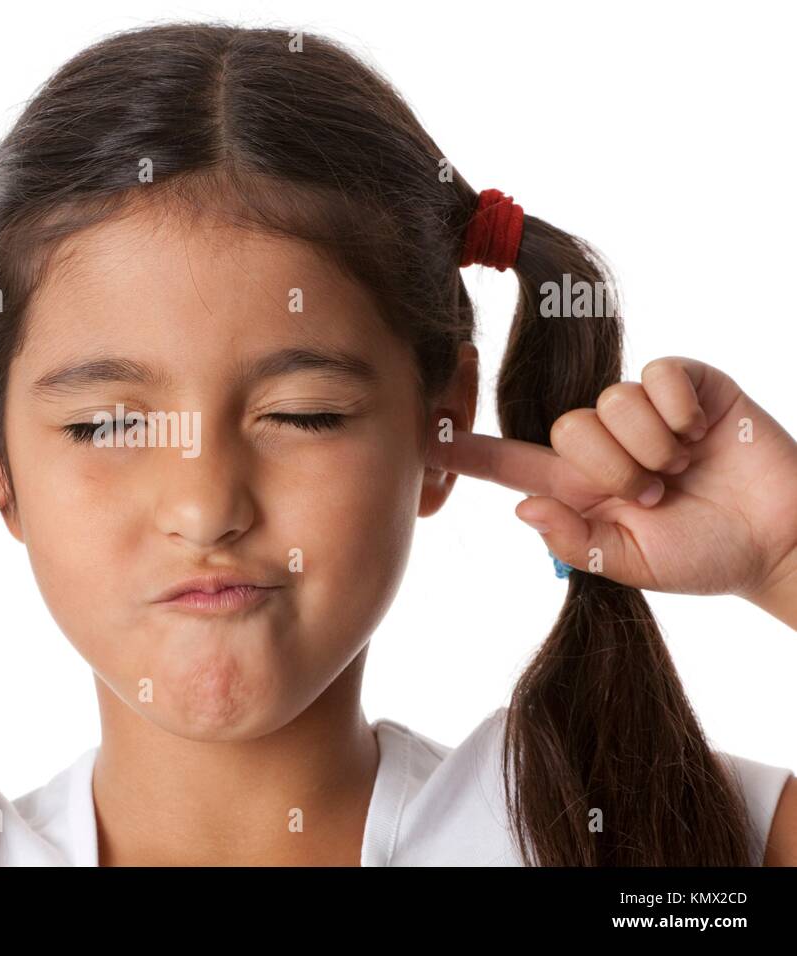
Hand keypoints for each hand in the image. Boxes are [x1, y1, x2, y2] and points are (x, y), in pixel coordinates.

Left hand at [426, 356, 796, 618]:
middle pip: (566, 428)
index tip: (424, 434)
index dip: (468, 449)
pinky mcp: (687, 384)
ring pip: (610, 402)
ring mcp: (645, 410)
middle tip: (654, 492)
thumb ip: (576, 542)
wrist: (778, 540)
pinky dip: (679, 409)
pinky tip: (700, 433)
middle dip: (613, 469)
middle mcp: (604, 442)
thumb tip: (522, 507)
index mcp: (579, 486)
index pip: (510, 460)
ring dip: (651, 446)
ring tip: (683, 469)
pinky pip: (657, 374)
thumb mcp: (632, 565)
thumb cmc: (706, 555)